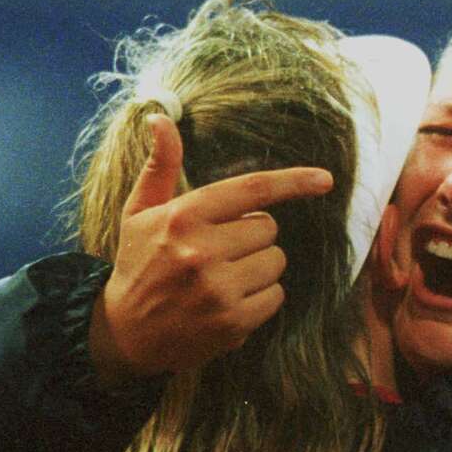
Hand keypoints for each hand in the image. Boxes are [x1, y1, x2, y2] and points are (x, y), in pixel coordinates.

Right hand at [90, 114, 333, 383]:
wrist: (126, 333)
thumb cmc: (139, 265)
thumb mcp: (140, 212)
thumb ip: (161, 167)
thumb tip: (160, 118)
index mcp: (182, 216)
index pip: (251, 190)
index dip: (293, 182)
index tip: (325, 180)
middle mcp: (201, 251)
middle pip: (268, 228)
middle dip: (252, 236)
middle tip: (220, 250)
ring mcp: (219, 288)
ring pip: (276, 261)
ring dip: (259, 267)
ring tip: (224, 278)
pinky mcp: (233, 321)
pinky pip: (277, 296)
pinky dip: (262, 298)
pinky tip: (231, 301)